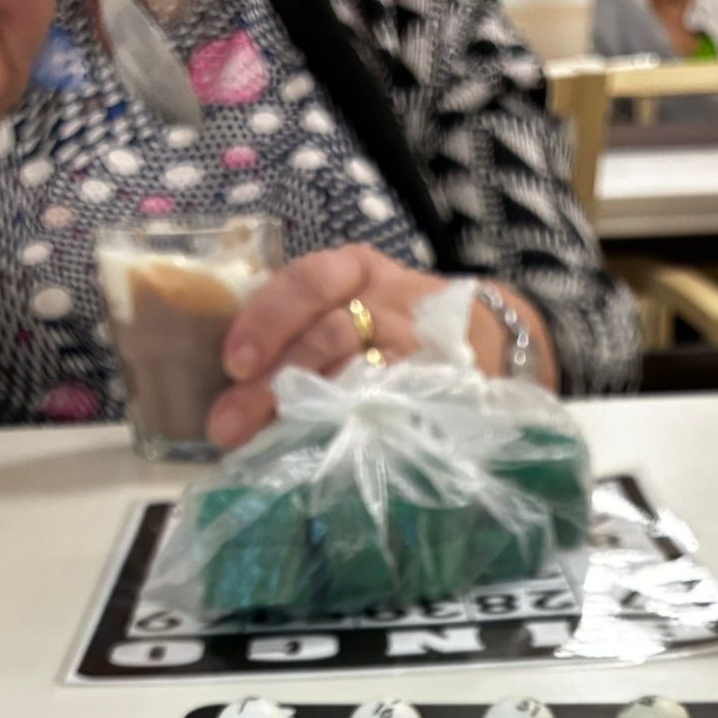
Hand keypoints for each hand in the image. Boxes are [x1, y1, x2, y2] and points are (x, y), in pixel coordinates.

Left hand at [209, 247, 447, 448]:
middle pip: (324, 333)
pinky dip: (356, 424)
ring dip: (306, 409)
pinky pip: (392, 401)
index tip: (232, 362)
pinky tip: (323, 446)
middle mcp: (383, 299)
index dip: (267, 319)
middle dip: (273, 380)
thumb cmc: (395, 323)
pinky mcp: (436, 380)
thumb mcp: (351, 302)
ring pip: (356, 371)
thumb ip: (300, 327)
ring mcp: (414, 342)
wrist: (488, 335)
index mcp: (352, 270)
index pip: (306, 282)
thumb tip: (229, 381)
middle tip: (229, 423)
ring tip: (266, 442)